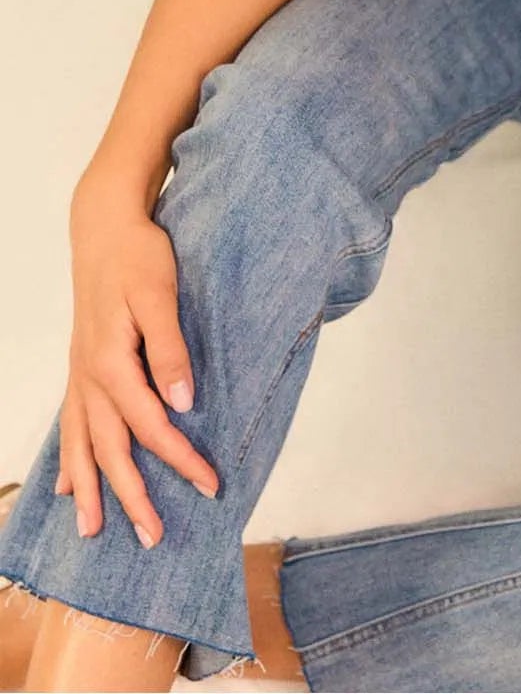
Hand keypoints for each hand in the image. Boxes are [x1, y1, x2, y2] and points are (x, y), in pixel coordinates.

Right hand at [55, 174, 220, 546]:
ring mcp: (81, 374)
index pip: (152, 427)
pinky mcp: (81, 366)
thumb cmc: (138, 256)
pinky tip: (65, 483)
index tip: (210, 486)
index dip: (181, 460)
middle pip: (111, 449)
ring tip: (90, 530)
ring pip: (82, 444)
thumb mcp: (161, 296)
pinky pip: (70, 423)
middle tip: (151, 539)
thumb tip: (183, 404)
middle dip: (131, 497)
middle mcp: (90, 377)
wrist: (104, 226)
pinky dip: (68, 457)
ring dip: (89, 488)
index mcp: (113, 365)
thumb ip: (171, 350)